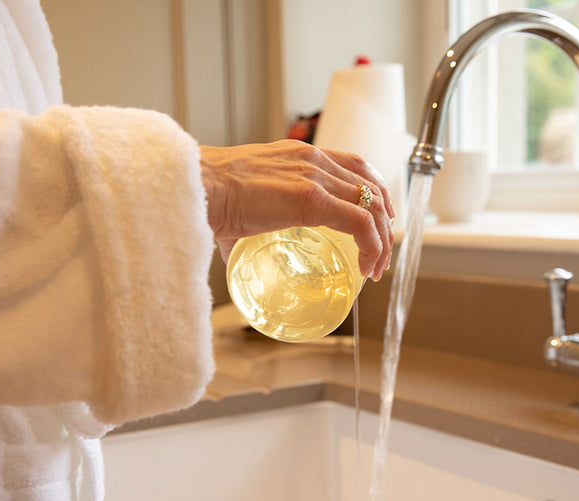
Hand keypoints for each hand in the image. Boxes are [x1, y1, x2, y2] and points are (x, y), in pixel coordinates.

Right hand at [200, 140, 394, 280]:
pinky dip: (371, 247)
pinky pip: (360, 223)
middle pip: (370, 184)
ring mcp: (314, 177)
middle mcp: (313, 159)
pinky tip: (367, 267)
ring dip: (381, 240)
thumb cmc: (207, 197)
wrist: (194, 187)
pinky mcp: (312, 198)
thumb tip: (235, 251)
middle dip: (384, 219)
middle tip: (382, 248)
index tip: (377, 219)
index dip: (375, 192)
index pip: (355, 165)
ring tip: (377, 266)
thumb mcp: (242, 205)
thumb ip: (246, 225)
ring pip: (371, 206)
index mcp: (299, 155)